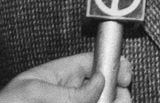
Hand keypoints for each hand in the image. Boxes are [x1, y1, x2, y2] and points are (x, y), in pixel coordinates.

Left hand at [0, 52, 131, 102]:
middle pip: (103, 87)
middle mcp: (66, 94)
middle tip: (120, 99)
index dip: (112, 64)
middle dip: (116, 91)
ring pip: (101, 101)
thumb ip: (69, 90)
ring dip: (112, 101)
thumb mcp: (33, 94)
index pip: (92, 61)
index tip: (125, 74)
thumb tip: (100, 82)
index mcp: (56, 76)